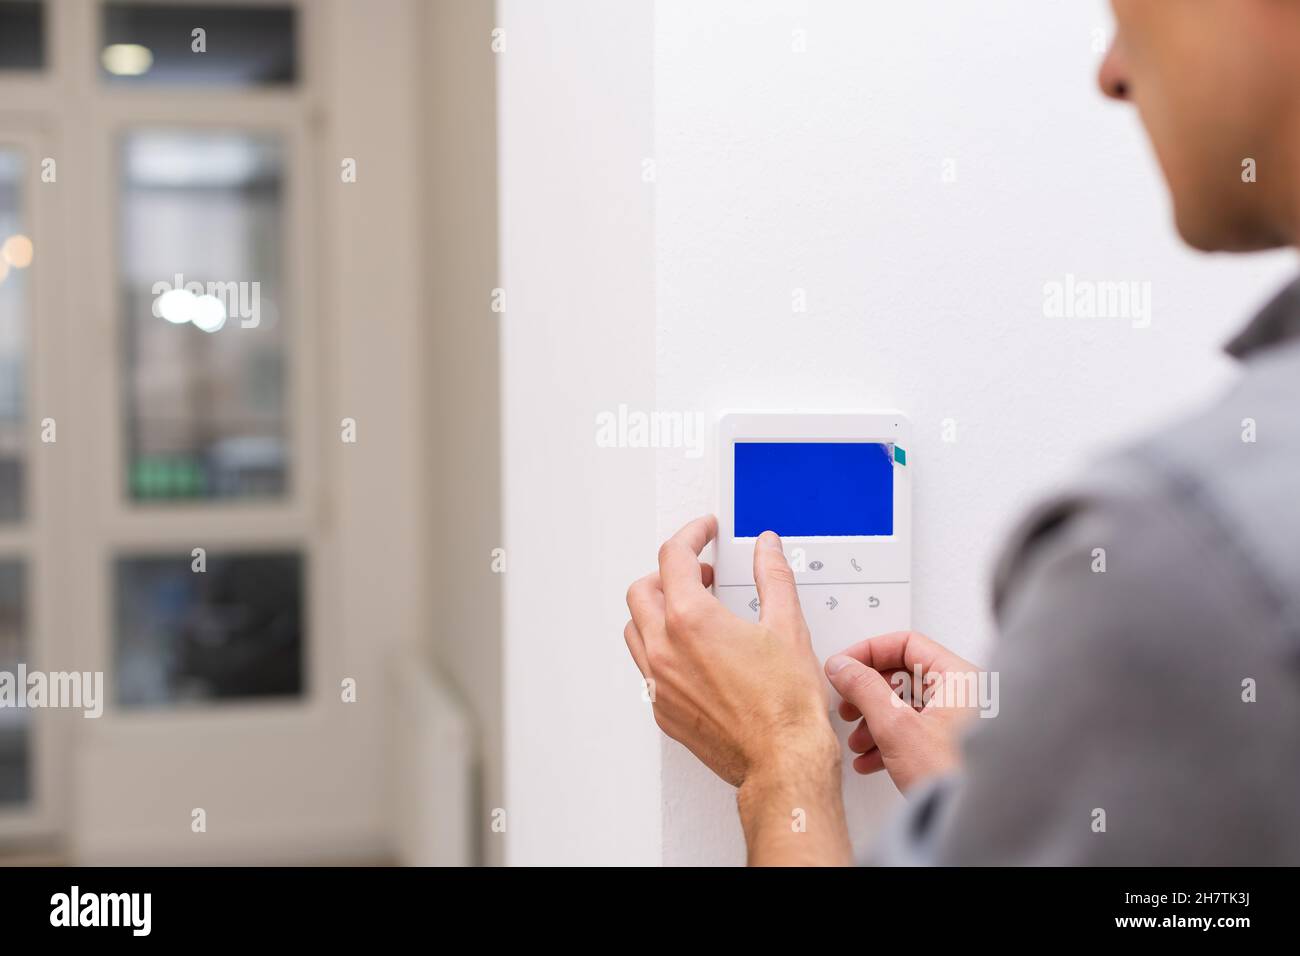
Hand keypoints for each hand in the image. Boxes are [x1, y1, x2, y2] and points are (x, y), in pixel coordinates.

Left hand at [623, 516, 836, 787]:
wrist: (782, 761)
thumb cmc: (786, 706)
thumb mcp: (787, 626)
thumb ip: (773, 577)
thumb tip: (767, 550)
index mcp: (690, 621)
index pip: (673, 556)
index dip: (691, 535)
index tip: (704, 532)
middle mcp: (664, 650)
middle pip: (642, 590)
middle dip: (669, 573)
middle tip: (700, 572)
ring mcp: (659, 682)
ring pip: (635, 629)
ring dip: (657, 610)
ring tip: (692, 609)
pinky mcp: (663, 710)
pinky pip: (646, 667)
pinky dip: (662, 648)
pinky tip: (692, 652)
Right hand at [825, 631, 982, 793]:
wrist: (973, 824)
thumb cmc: (953, 776)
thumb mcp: (897, 726)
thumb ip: (864, 689)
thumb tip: (842, 666)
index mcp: (960, 677)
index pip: (906, 644)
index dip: (869, 653)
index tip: (844, 667)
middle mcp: (964, 694)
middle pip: (903, 676)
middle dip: (868, 694)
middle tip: (848, 704)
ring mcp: (959, 721)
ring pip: (905, 705)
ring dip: (873, 721)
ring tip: (858, 740)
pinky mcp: (951, 746)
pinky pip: (914, 729)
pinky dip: (888, 740)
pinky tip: (871, 759)